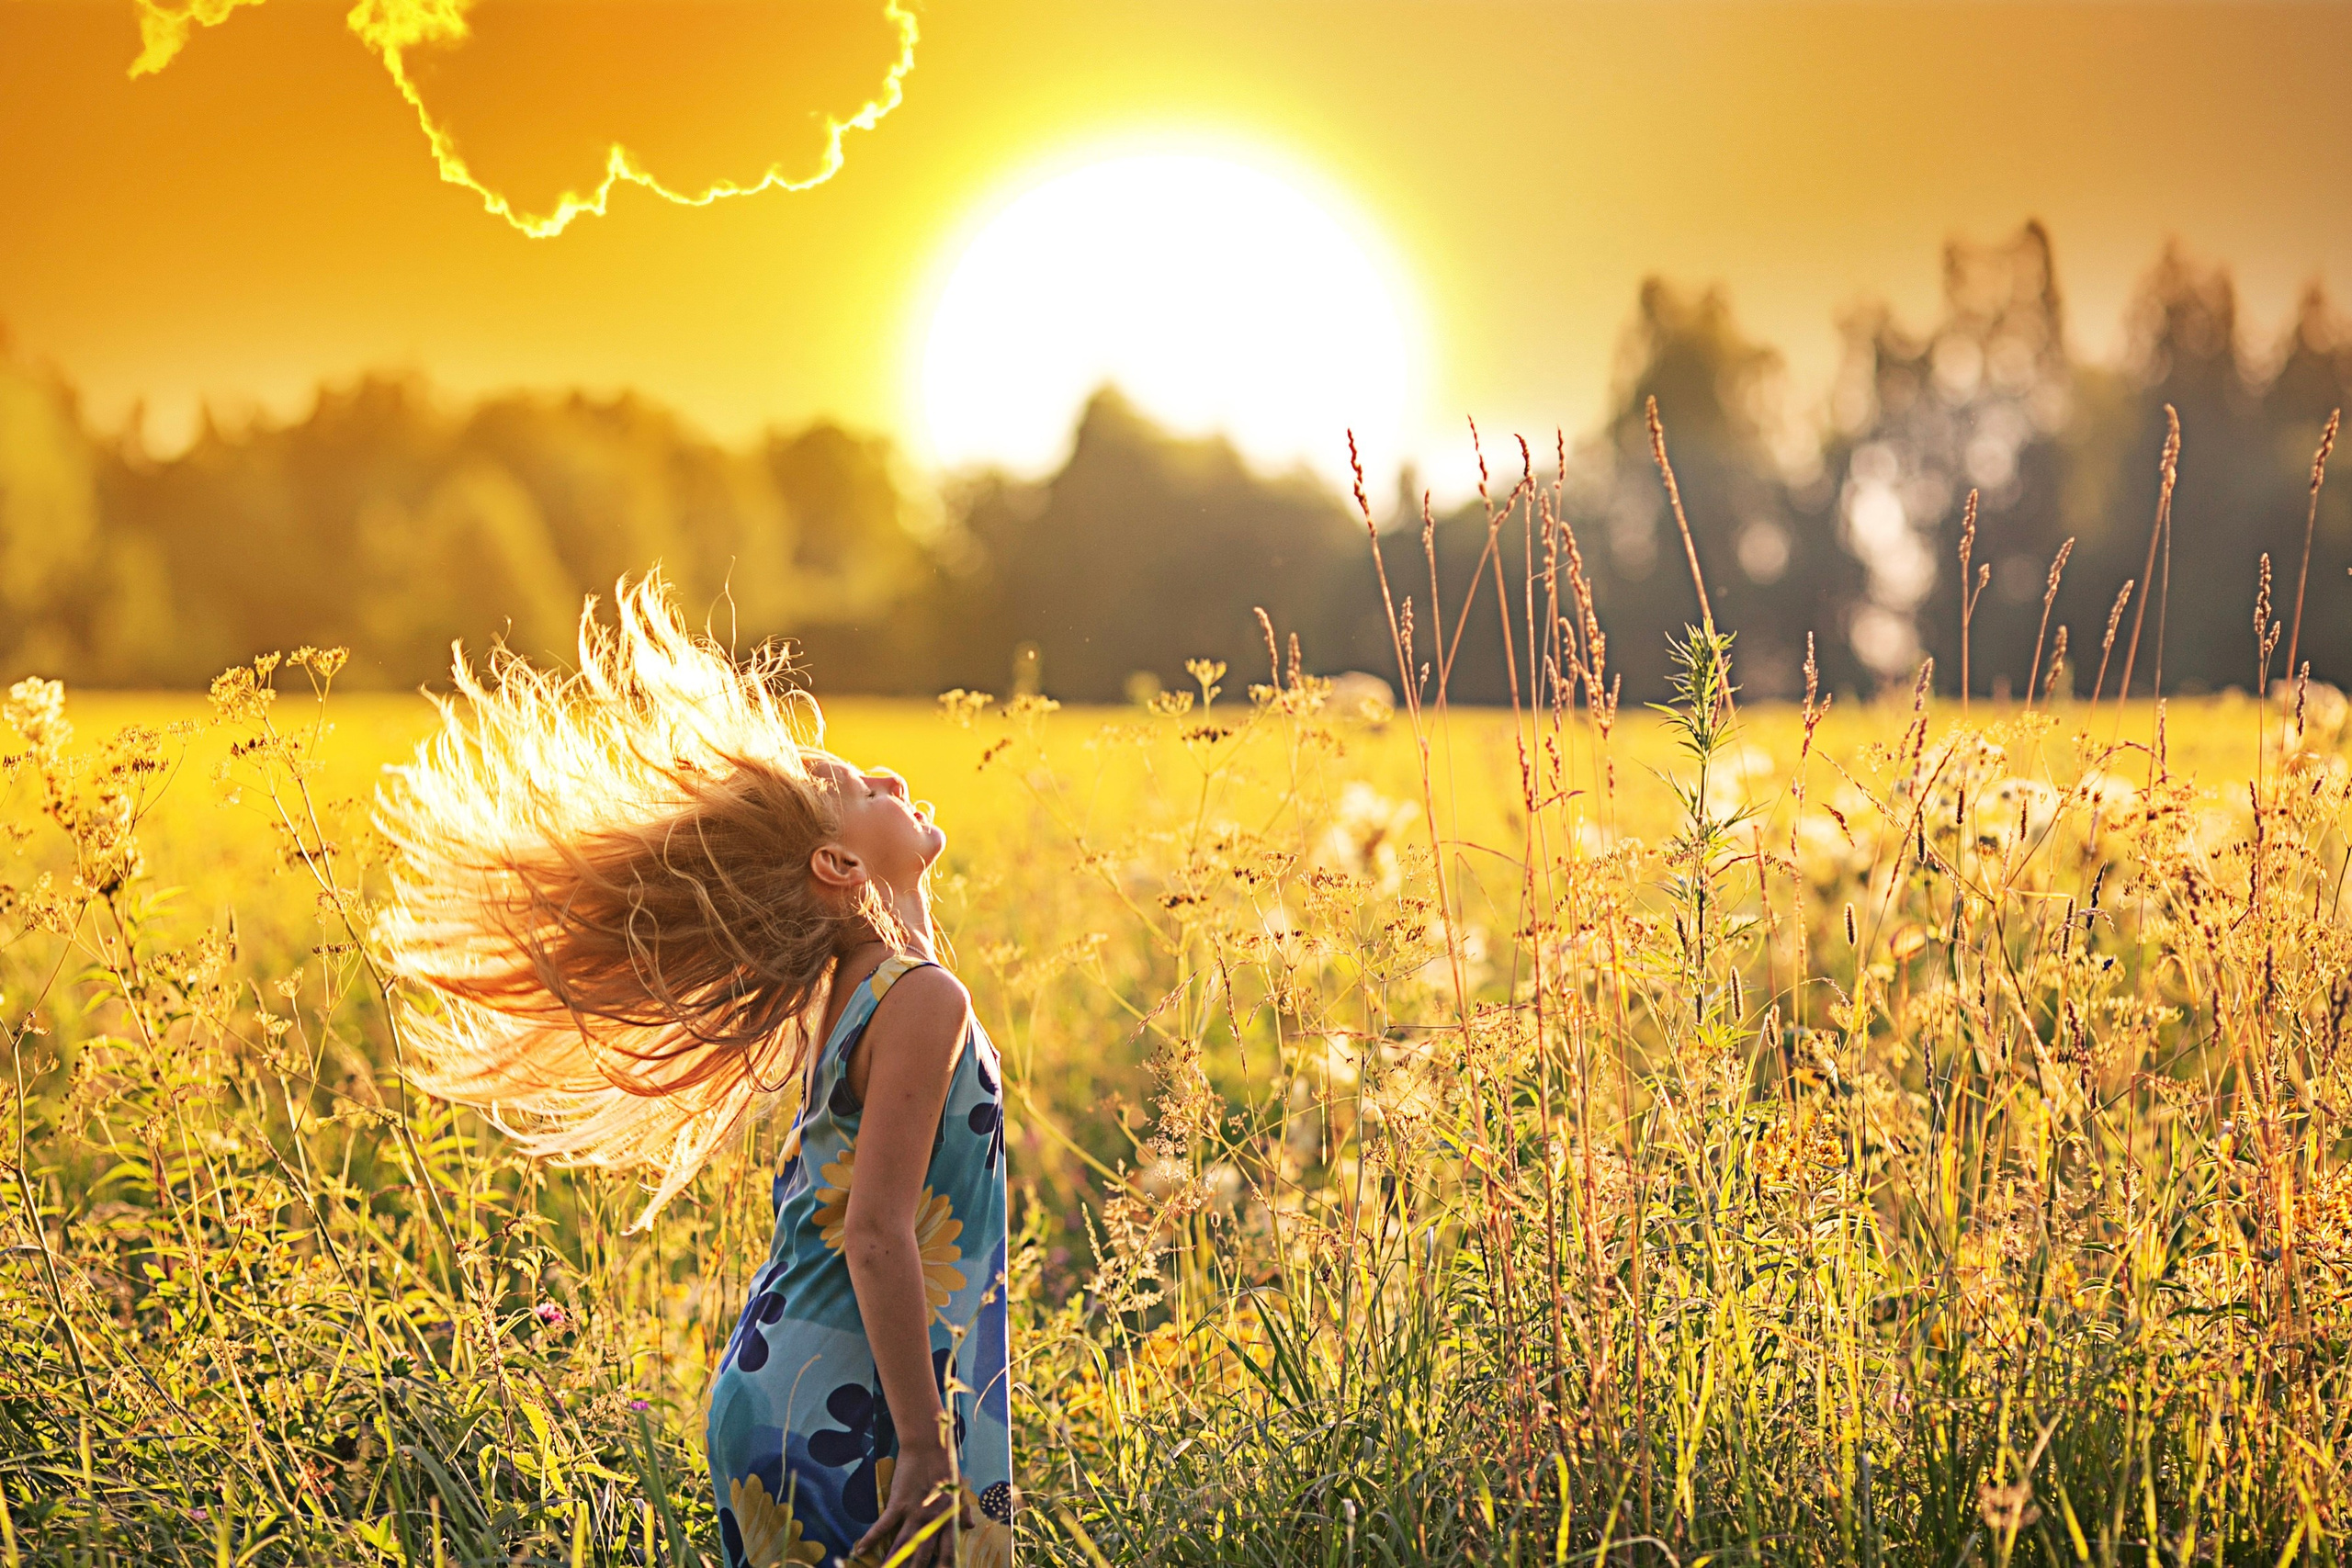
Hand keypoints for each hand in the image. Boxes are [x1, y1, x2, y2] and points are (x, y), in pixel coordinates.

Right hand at [850, 1445, 970, 1567]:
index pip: (948, 1552)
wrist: (929, 1448)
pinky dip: (871, 1538)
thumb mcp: (960, 1491)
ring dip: (894, 1560)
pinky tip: (861, 1549)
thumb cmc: (946, 1467)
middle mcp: (932, 1521)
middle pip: (923, 1554)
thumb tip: (970, 1526)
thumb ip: (964, 1511)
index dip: (945, 1566)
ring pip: (903, 1544)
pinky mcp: (898, 1504)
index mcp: (948, 1519)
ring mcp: (914, 1513)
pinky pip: (883, 1526)